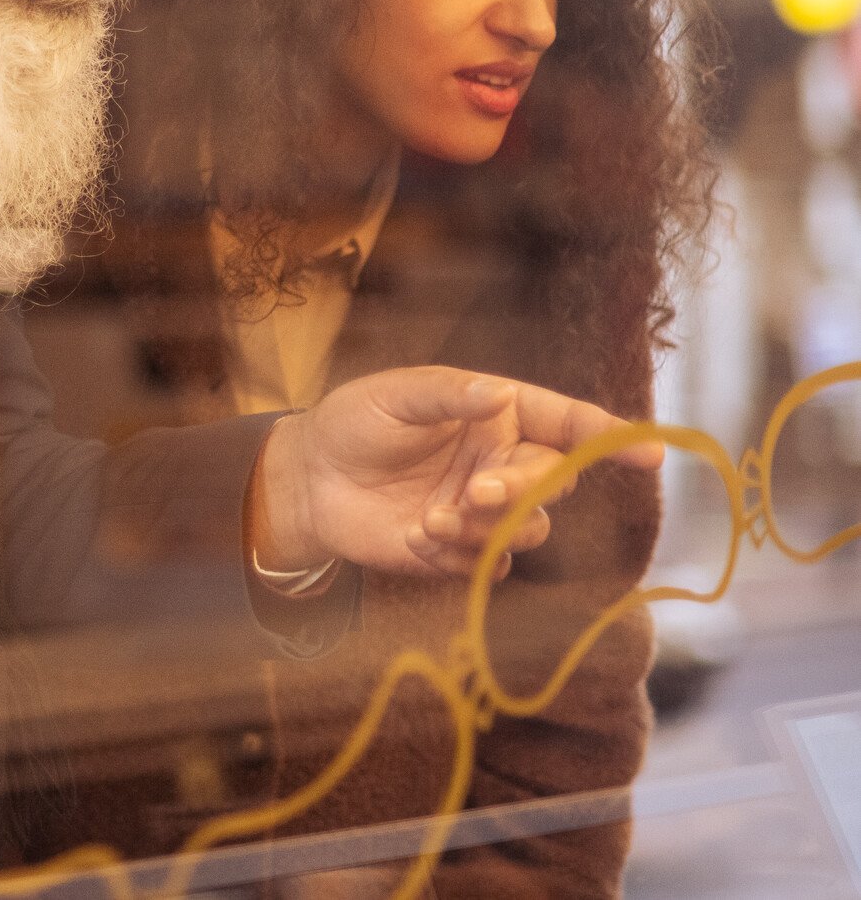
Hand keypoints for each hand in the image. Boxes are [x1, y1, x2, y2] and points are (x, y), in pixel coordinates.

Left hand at [247, 366, 661, 578]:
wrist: (310, 478)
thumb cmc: (356, 422)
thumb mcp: (394, 396)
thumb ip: (448, 395)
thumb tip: (498, 394)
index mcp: (500, 415)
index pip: (567, 423)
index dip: (609, 436)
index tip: (649, 452)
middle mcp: (504, 462)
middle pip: (552, 482)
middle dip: (523, 489)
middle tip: (477, 492)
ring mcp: (487, 510)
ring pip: (529, 529)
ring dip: (490, 528)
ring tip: (432, 519)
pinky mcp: (463, 550)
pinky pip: (490, 565)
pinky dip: (459, 556)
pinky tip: (415, 535)